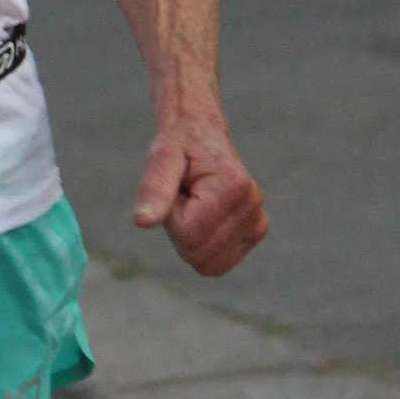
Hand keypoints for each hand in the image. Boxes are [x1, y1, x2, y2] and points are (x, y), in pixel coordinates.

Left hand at [133, 125, 268, 275]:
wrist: (201, 134)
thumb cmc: (178, 145)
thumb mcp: (160, 159)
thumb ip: (154, 190)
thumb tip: (142, 222)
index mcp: (231, 188)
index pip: (190, 237)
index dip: (172, 220)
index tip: (178, 193)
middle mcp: (251, 205)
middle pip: (200, 256)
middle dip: (182, 233)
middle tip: (185, 200)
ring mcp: (257, 220)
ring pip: (211, 264)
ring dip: (193, 240)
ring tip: (194, 207)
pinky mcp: (257, 230)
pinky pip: (220, 262)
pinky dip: (206, 245)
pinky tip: (206, 217)